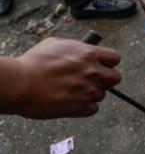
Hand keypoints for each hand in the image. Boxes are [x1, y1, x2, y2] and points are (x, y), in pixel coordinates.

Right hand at [5, 38, 120, 118]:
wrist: (20, 83)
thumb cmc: (34, 62)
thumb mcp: (57, 44)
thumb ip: (77, 48)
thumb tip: (83, 50)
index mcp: (90, 54)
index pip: (115, 58)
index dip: (108, 63)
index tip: (101, 65)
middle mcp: (93, 72)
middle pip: (115, 78)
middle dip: (105, 79)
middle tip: (92, 80)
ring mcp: (88, 91)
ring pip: (102, 95)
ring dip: (92, 94)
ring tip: (74, 92)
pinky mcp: (80, 108)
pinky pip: (93, 109)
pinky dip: (85, 108)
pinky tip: (73, 102)